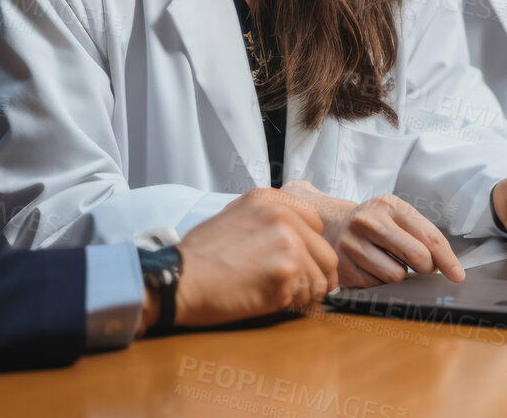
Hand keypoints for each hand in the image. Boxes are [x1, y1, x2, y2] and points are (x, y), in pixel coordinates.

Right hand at [168, 188, 338, 327]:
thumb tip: (295, 237)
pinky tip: (271, 303)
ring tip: (282, 299)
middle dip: (319, 276)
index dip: (311, 247)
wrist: (180, 279)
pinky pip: (306, 298)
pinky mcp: (286, 274)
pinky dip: (294, 307)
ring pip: (321, 279)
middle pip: (326, 254)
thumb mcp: (233, 216)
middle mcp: (283, 216)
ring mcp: (287, 244)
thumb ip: (266, 219)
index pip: (316, 223)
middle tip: (307, 291)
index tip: (305, 262)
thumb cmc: (200, 255)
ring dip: (306, 295)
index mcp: (269, 200)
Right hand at [282, 180, 463, 287]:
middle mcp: (369, 222)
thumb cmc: (374, 223)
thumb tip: (444, 265)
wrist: (330, 225)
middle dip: (426, 268)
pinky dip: (382, 282)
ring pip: (396, 275)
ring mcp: (353, 245)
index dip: (447, 259)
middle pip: (415, 255)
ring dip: (402, 276)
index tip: (457, 275)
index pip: (429, 236)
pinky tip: (375, 269)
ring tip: (393, 263)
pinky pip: (377, 286)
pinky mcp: (344, 268)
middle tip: (422, 268)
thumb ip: (421, 233)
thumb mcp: (395, 215)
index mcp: (389, 205)